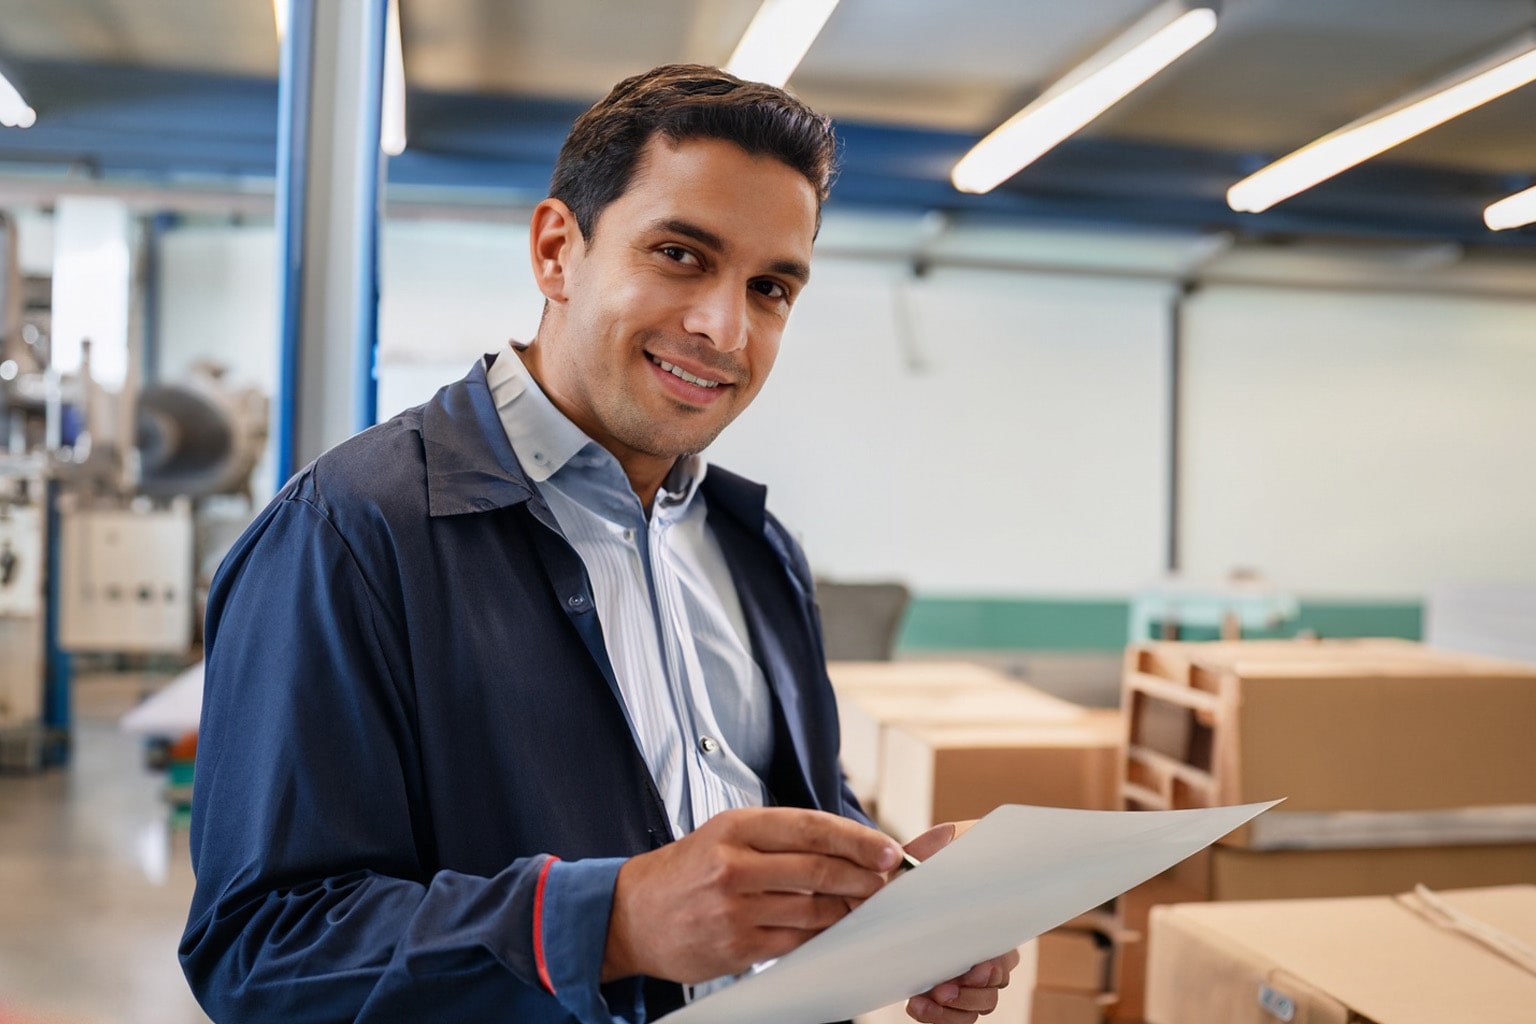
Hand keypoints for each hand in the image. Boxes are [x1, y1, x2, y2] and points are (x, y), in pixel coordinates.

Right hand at [603, 806, 902, 983]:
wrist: (632, 914)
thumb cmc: (686, 871)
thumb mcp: (725, 835)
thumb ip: (779, 839)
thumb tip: (845, 847)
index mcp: (735, 828)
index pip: (811, 828)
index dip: (857, 839)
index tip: (887, 849)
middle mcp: (734, 865)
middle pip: (819, 869)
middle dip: (864, 876)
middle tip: (888, 880)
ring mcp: (735, 910)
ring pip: (813, 910)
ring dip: (849, 908)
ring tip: (866, 904)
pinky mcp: (736, 947)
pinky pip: (795, 941)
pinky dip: (821, 935)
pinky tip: (833, 928)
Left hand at [900, 821, 1020, 1023]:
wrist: (906, 883)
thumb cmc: (930, 865)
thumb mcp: (933, 849)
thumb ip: (938, 844)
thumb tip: (944, 834)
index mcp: (989, 922)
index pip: (1005, 955)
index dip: (993, 967)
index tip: (977, 967)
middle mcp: (985, 953)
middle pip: (993, 987)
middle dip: (971, 993)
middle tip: (945, 988)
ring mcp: (967, 974)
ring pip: (977, 1006)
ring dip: (953, 1009)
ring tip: (927, 998)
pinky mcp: (946, 988)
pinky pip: (955, 1016)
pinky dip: (938, 1017)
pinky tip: (916, 1005)